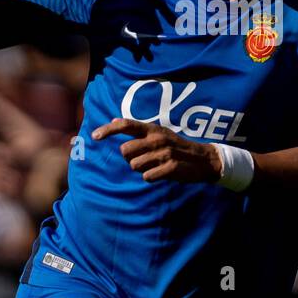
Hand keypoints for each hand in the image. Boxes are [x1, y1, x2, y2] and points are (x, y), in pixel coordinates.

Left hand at [91, 118, 222, 183]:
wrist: (203, 159)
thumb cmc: (176, 146)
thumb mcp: (158, 133)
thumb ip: (137, 129)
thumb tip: (113, 120)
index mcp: (152, 129)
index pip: (126, 124)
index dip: (108, 130)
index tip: (94, 136)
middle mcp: (156, 139)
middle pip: (125, 150)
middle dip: (128, 158)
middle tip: (143, 158)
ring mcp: (164, 153)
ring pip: (134, 165)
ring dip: (141, 168)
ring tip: (154, 165)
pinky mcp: (170, 167)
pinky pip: (146, 176)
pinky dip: (150, 177)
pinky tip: (160, 173)